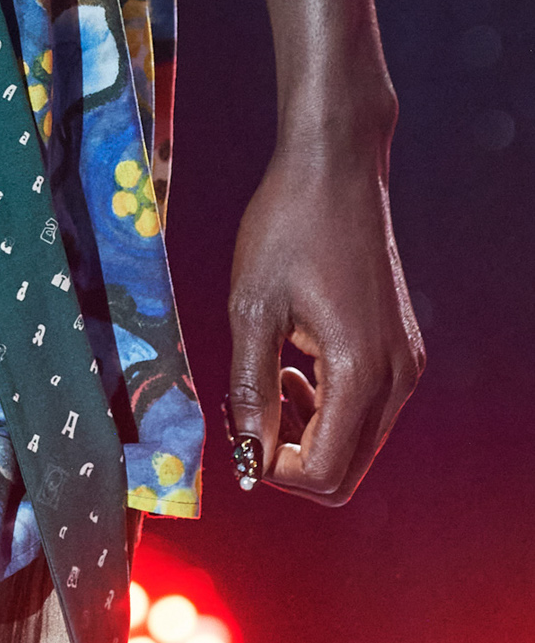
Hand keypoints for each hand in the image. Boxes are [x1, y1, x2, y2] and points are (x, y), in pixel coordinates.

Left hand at [225, 133, 422, 503]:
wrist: (336, 168)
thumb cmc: (287, 226)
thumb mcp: (252, 307)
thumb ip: (250, 387)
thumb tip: (248, 452)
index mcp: (361, 371)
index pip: (324, 473)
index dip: (272, 469)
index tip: (237, 433)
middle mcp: (397, 377)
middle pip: (346, 471)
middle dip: (292, 459)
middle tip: (248, 414)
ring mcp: (405, 364)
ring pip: (357, 442)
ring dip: (308, 433)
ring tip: (267, 384)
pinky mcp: (402, 349)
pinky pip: (367, 409)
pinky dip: (328, 408)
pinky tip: (294, 369)